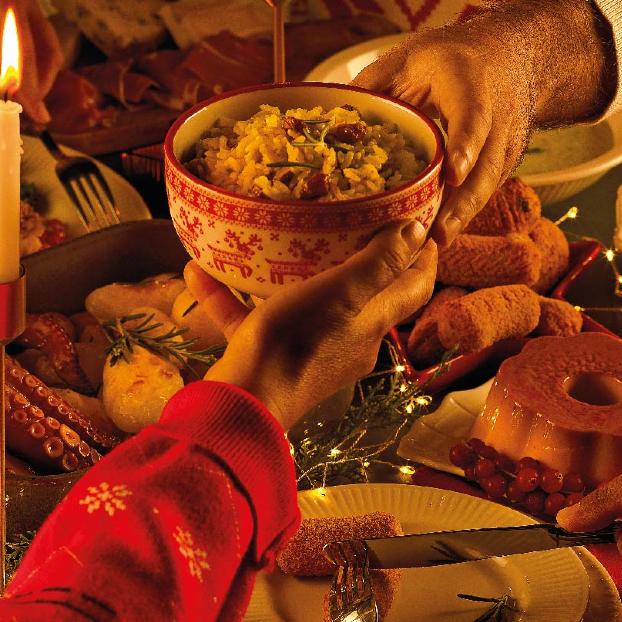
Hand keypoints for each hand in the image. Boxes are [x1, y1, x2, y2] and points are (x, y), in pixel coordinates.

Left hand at [0, 0, 62, 122]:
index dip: (32, 88)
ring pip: (39, 47)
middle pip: (46, 48)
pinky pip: (24, 42)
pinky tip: (2, 81)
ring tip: (12, 100)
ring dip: (28, 75)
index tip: (37, 115)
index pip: (27, 52)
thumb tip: (6, 101)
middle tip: (28, 112)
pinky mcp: (12, 8)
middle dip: (38, 82)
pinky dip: (17, 65)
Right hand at [186, 220, 436, 429]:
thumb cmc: (297, 342)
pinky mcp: (268, 357)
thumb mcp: (342, 293)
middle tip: (351, 220)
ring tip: (271, 239)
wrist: (244, 401)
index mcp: (372, 324)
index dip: (422, 257)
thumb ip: (379, 263)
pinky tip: (199, 272)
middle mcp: (348, 341)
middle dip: (363, 259)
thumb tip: (417, 230)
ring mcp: (308, 351)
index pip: (413, 287)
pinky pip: (250, 319)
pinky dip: (230, 297)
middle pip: (365, 295)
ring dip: (286, 272)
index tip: (420, 224)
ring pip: (303, 303)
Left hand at [351, 0, 614, 245]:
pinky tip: (438, 236)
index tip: (451, 174)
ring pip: (488, 185)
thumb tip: (326, 119)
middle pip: (486, 165)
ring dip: (462, 216)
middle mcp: (497, 116)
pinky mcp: (504, 162)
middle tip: (436, 233)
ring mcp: (506, 142)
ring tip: (433, 244)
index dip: (463, 147)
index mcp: (469, 82)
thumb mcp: (408, 59)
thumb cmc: (447, 59)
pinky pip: (485, 191)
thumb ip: (373, 87)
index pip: (472, 117)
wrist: (507, 56)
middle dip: (462, 202)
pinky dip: (464, 213)